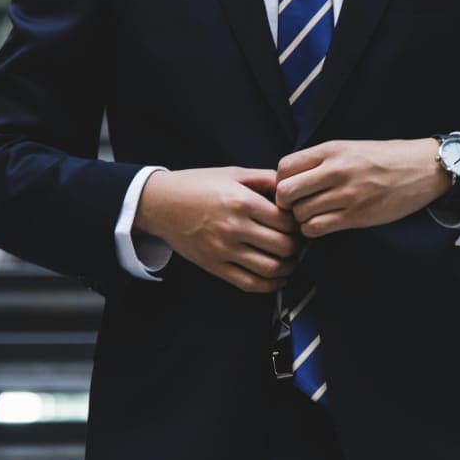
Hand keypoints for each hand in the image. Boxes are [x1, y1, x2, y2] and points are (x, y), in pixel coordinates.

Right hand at [134, 167, 301, 292]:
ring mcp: (224, 250)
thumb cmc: (197, 185)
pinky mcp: (214, 266)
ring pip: (270, 268)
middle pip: (284, 246)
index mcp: (242, 201)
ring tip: (291, 261)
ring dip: (288, 268)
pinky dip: (270, 286)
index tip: (299, 224)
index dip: (299, 224)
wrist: (160, 204)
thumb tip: (292, 187)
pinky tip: (277, 279)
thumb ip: (265, 179)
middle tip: (298, 243)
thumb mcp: (232, 173)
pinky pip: (249, 283)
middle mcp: (234, 227)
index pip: (286, 221)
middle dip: (297, 247)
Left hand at [275, 139, 450, 237]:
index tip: (291, 189)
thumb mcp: (350, 148)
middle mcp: (336, 170)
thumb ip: (321, 161)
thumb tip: (289, 179)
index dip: (280, 182)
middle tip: (296, 207)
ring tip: (313, 216)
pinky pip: (317, 228)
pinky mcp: (357, 215)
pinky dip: (313, 230)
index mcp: (331, 150)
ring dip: (301, 220)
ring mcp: (346, 194)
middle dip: (285, 204)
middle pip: (285, 192)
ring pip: (300, 214)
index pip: (284, 167)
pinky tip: (323, 225)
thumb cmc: (384, 159)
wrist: (423, 168)